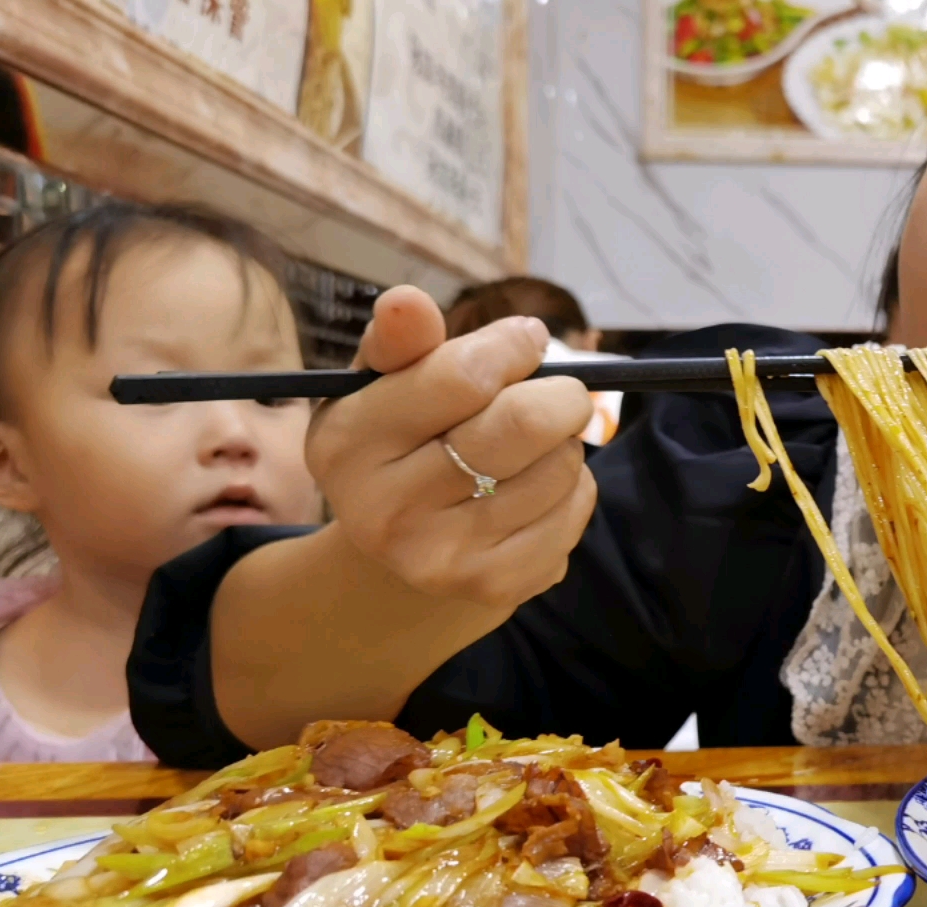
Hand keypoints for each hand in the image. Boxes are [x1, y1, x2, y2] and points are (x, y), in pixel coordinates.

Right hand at [307, 286, 597, 608]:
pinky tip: (536, 488)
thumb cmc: (401, 442)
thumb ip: (400, 342)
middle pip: (525, 423)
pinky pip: (577, 507)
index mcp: (349, 443)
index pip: (464, 375)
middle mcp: (387, 509)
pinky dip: (573, 486)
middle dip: (558, 393)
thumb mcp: (380, 387)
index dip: (512, 346)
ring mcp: (444, 557)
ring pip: (561, 465)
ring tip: (531, 447)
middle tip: (554, 392)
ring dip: (564, 442)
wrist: (403, 550)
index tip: (525, 340)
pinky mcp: (497, 586)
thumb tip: (408, 302)